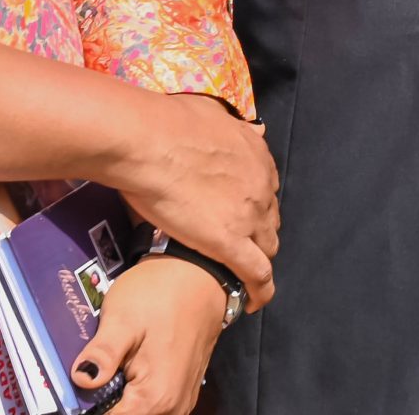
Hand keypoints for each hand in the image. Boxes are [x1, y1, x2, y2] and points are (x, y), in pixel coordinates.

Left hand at [72, 256, 226, 414]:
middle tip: (89, 383)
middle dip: (102, 404)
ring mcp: (181, 399)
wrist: (201, 272)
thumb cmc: (162, 292)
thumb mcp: (124, 318)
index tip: (75, 396)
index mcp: (157, 396)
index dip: (87, 410)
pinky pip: (153, 406)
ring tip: (104, 377)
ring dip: (117, 400)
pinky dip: (133, 397)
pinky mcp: (183, 388)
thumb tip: (80, 380)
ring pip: (140, 413)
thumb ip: (103, 354)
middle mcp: (174, 406)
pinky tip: (121, 376)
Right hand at [106, 94, 277, 310]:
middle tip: (237, 246)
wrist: (149, 142)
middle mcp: (262, 188)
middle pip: (269, 220)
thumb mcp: (212, 116)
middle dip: (257, 233)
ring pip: (266, 248)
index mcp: (257, 159)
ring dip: (257, 260)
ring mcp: (249, 217)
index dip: (252, 205)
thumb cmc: (169, 124)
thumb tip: (240, 127)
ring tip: (241, 276)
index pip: (264, 190)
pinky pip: (256, 273)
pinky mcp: (230, 243)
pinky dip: (259, 290)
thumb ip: (231, 127)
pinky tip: (254, 302)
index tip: (239, 215)